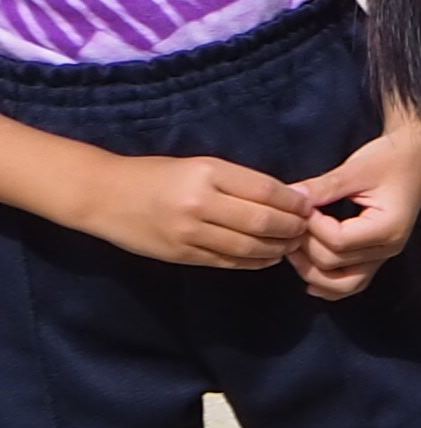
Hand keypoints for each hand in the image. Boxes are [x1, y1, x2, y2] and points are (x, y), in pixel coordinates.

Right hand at [83, 152, 312, 270]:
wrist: (105, 195)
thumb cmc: (157, 175)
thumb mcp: (200, 165)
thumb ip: (241, 181)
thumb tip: (290, 195)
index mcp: (207, 174)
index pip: (266, 191)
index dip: (294, 203)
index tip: (309, 206)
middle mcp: (200, 204)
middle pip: (262, 222)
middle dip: (292, 228)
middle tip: (306, 229)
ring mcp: (189, 233)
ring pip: (248, 247)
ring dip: (278, 248)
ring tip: (292, 244)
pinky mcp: (181, 255)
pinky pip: (228, 262)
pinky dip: (254, 262)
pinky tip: (268, 257)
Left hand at [290, 116, 420, 301]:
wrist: (416, 158)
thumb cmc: (391, 159)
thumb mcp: (356, 168)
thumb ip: (323, 187)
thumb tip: (290, 196)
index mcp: (388, 227)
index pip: (337, 241)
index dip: (311, 226)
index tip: (300, 205)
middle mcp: (388, 249)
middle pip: (333, 263)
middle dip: (304, 245)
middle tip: (291, 222)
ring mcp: (383, 256)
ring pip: (341, 285)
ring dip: (311, 271)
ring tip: (294, 247)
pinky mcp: (375, 257)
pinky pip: (349, 283)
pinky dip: (326, 283)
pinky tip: (309, 272)